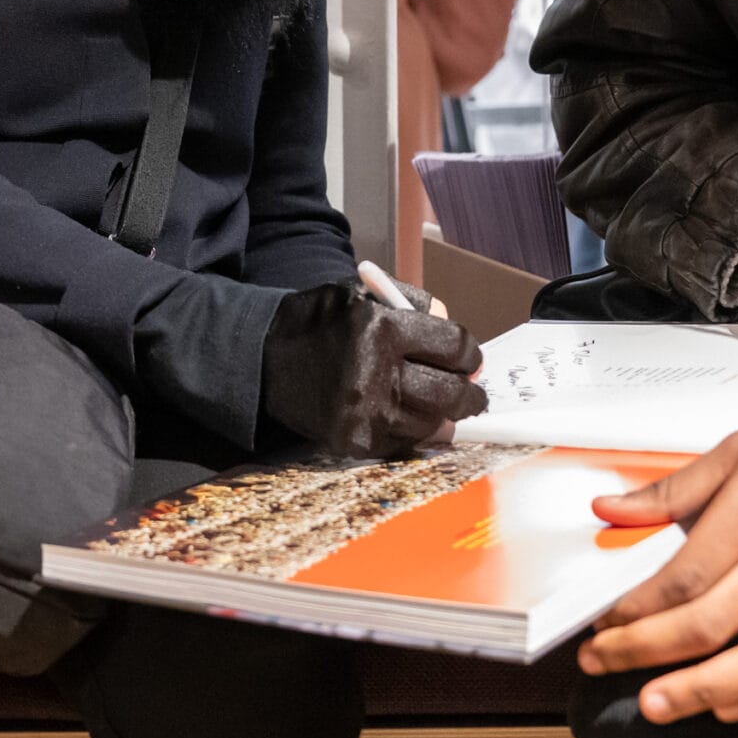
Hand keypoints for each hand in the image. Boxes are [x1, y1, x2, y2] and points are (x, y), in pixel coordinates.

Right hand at [262, 283, 485, 457]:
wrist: (263, 359)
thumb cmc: (320, 322)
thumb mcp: (363, 294)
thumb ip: (413, 306)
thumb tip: (458, 340)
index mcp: (383, 329)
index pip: (455, 348)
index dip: (470, 354)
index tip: (470, 359)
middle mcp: (377, 374)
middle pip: (451, 393)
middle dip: (470, 394)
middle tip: (474, 394)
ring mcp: (365, 414)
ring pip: (433, 423)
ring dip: (446, 417)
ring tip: (448, 408)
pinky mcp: (354, 441)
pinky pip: (404, 443)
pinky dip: (416, 432)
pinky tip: (415, 419)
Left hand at [576, 398, 737, 724]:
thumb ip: (674, 489)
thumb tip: (610, 513)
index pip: (687, 572)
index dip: (637, 606)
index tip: (603, 620)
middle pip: (713, 620)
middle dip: (647, 650)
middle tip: (601, 663)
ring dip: (706, 689)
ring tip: (658, 705)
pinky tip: (728, 707)